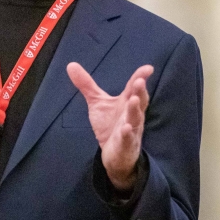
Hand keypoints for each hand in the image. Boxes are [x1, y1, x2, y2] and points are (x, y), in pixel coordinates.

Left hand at [67, 63, 152, 190]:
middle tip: (139, 80)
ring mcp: (130, 130)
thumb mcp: (97, 103)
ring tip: (133, 99)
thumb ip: (87, 85)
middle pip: (138, 101)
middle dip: (139, 91)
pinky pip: (127, 139)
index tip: (148, 68)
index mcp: (126, 103)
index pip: (133, 88)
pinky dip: (127, 134)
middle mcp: (131, 114)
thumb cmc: (110, 125)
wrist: (114, 154)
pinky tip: (125, 128)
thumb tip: (71, 64)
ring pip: (135, 119)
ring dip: (134, 109)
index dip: (140, 77)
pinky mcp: (125, 144)